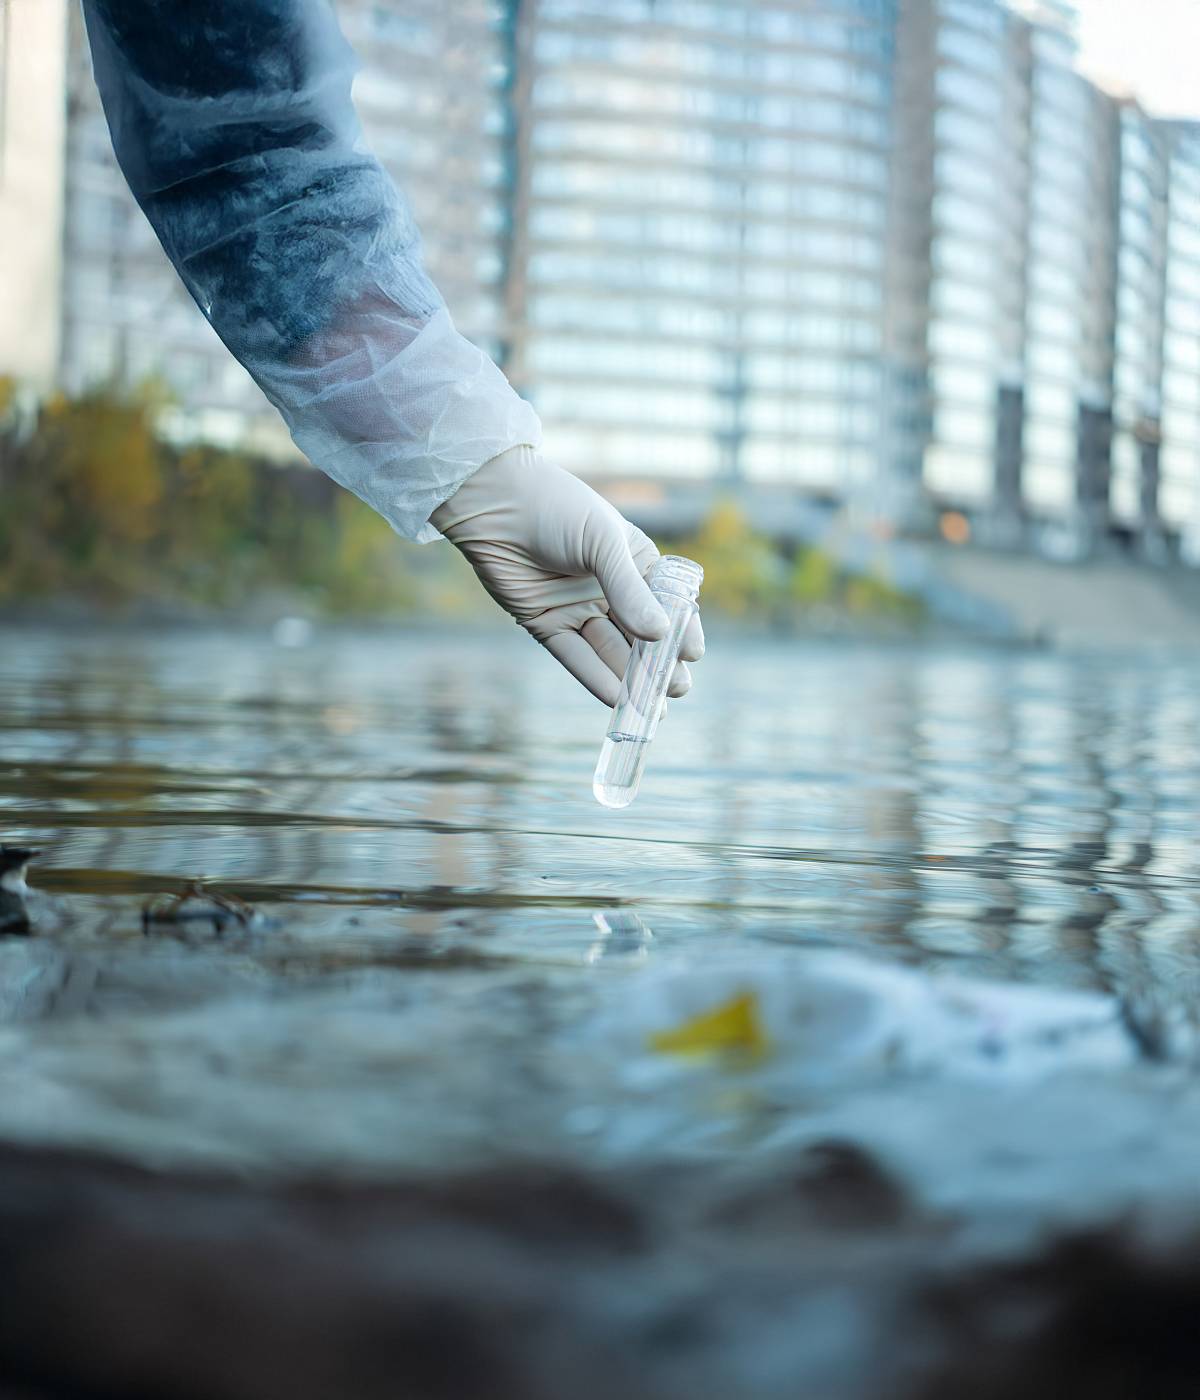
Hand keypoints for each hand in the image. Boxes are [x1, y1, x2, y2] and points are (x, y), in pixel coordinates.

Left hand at [431, 446, 703, 704]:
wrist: (495, 504)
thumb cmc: (557, 509)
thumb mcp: (602, 542)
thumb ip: (628, 589)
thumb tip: (660, 634)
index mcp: (634, 563)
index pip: (667, 604)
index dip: (682, 630)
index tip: (692, 653)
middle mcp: (610, 590)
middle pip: (640, 636)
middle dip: (660, 665)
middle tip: (677, 688)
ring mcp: (578, 608)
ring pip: (610, 651)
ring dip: (631, 680)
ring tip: (652, 706)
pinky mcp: (547, 624)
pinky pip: (576, 656)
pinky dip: (595, 677)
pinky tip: (614, 699)